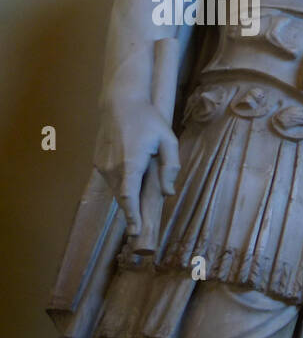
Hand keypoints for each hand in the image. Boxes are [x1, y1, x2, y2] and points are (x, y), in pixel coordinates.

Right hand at [92, 97, 178, 235]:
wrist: (119, 103)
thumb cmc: (148, 120)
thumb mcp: (168, 139)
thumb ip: (170, 166)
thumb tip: (168, 192)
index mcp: (131, 163)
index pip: (129, 197)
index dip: (133, 217)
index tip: (135, 233)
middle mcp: (112, 167)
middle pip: (123, 198)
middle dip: (131, 215)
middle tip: (140, 234)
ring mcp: (102, 165)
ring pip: (117, 191)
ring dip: (127, 200)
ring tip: (138, 213)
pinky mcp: (98, 162)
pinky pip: (112, 181)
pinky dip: (122, 187)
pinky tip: (132, 187)